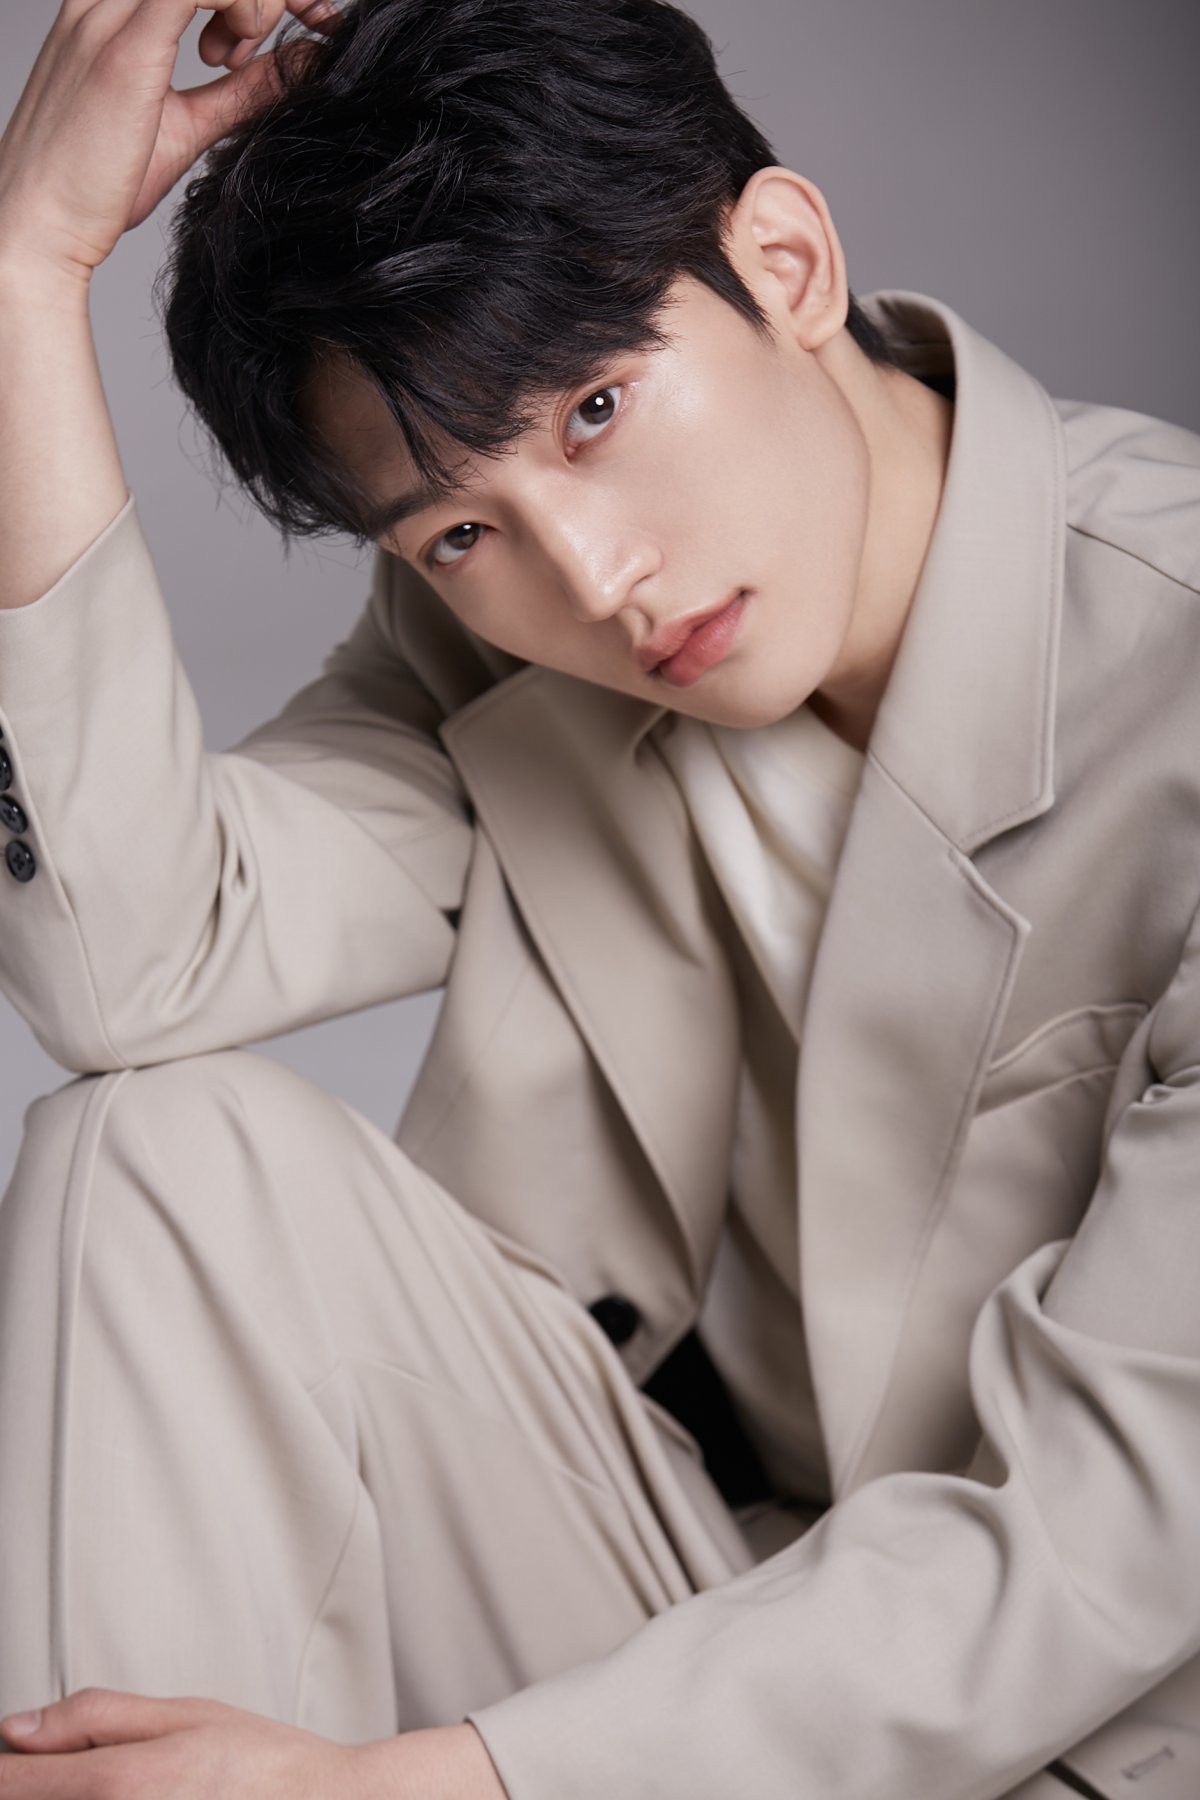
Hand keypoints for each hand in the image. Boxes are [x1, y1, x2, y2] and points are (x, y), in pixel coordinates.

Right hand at [0, 0, 340, 288]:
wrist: (40, 225)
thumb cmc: (96, 186)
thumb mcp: (187, 127)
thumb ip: (239, 93)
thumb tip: (298, 71)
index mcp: (113, 9)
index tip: (314, 19)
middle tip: (316, 22)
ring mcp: (108, 15)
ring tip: (247, 58)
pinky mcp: (123, 48)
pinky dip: (243, 6)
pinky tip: (238, 57)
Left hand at [0, 1688, 509, 1797]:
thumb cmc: (264, 1765)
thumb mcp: (182, 1712)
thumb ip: (95, 1716)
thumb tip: (18, 1728)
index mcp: (120, 1783)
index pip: (12, 1784)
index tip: (0, 1758)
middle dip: (35, 1783)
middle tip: (58, 1766)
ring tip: (107, 1782)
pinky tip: (124, 1796)